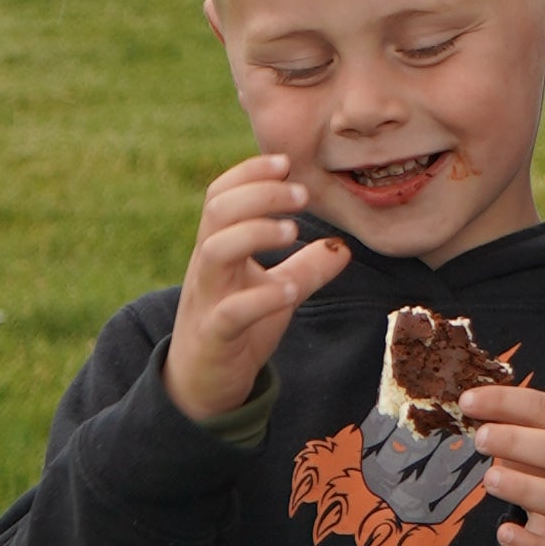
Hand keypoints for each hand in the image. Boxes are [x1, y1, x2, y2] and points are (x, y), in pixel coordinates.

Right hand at [165, 153, 353, 422]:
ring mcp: (208, 299)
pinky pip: (231, 311)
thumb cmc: (237, 327)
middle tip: (301, 194)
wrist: (202, 383)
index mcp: (218, 247)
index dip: (249, 173)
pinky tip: (289, 291)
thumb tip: (342, 246)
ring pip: (215, 251)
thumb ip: (305, 268)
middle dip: (259, 194)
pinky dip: (261, 297)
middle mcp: (207, 266)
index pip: (221, 194)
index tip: (286, 162)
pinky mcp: (214, 335)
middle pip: (218, 212)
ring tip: (292, 231)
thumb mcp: (276, 292)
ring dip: (255, 232)